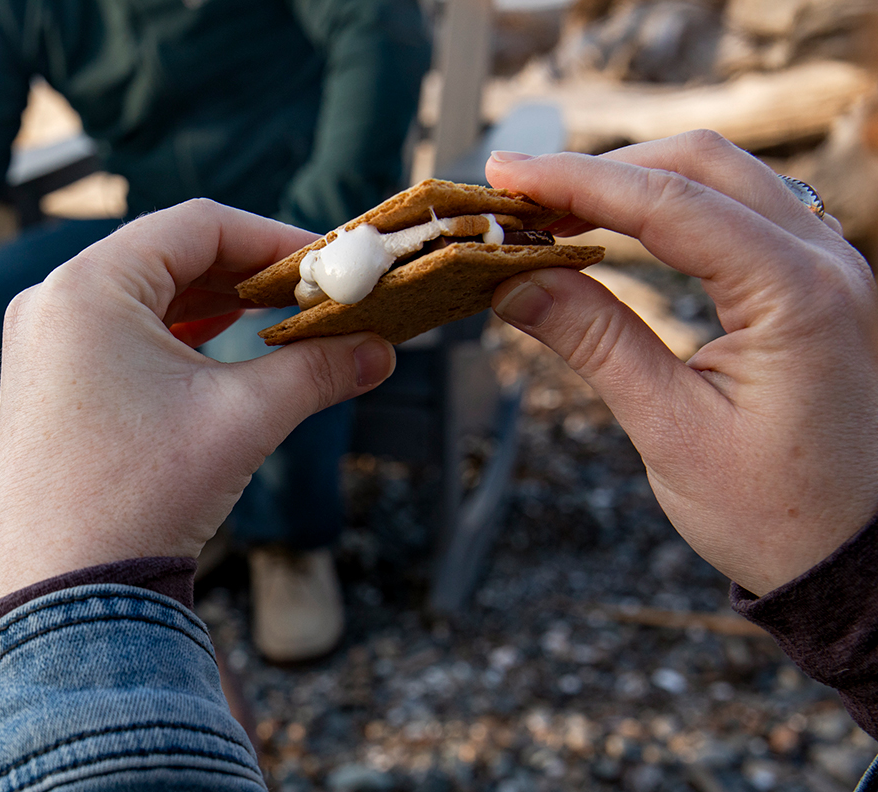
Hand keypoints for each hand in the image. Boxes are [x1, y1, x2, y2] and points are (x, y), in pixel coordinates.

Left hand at [0, 200, 396, 601]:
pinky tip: (222, 354)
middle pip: (167, 255)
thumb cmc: (140, 498)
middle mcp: (51, 301)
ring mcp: (39, 343)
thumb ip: (316, 369)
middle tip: (316, 295)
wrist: (64, 599)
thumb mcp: (241, 420)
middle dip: (248, 274)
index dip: (273, 238)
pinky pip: (116, 333)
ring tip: (280, 323)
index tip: (330, 263)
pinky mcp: (41, 383)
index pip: (195, 226)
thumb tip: (381, 348)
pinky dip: (173, 336)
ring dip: (214, 305)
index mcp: (86, 287)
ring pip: (143, 295)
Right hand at [485, 130, 877, 595]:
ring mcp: (831, 267)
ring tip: (556, 213)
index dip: (576, 181)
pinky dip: (674, 207)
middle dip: (603, 170)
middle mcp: (826, 262)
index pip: (671, 203)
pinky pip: (743, 211)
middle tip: (520, 197)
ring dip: (637, 182)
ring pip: (725, 177)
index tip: (505, 176)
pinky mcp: (817, 284)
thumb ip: (595, 341)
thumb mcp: (670, 430)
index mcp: (797, 295)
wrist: (856, 558)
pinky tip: (620, 232)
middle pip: (702, 164)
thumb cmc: (778, 513)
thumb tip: (515, 280)